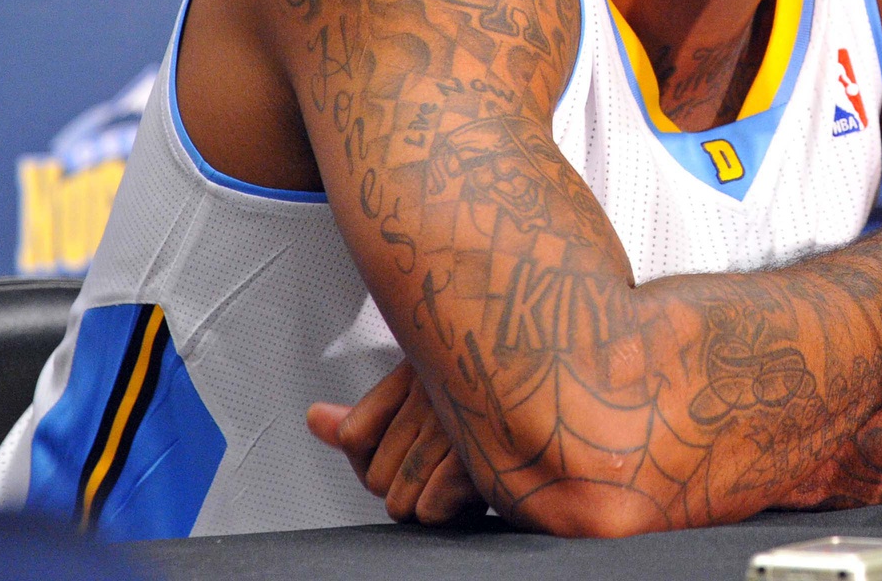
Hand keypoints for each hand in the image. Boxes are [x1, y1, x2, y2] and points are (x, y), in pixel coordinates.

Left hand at [306, 360, 484, 525]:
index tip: (416, 448)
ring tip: (461, 477)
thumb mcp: (423, 409)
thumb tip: (313, 417)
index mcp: (414, 370)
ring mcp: (451, 421)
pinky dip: (450, 511)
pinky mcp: (474, 456)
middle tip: (445, 466)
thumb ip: (368, 418)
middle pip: (375, 478)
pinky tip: (474, 486)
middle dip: (407, 486)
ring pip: (398, 501)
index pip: (352, 437)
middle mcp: (430, 388)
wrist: (568, 423)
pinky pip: (428, 511)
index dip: (381, 457)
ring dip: (430, 501)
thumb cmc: (484, 420)